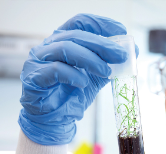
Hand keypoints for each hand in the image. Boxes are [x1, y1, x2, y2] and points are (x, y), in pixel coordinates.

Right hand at [18, 14, 137, 144]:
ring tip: (106, 72)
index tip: (121, 32)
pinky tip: (83, 83)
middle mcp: (49, 46)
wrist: (56, 120)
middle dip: (102, 44)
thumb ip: (111, 63)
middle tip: (121, 55)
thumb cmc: (73, 94)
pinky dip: (73, 75)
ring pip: (65, 48)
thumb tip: (132, 51)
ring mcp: (38, 60)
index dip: (102, 24)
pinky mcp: (33, 77)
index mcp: (64, 41)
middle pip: (76, 35)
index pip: (81, 22)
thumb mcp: (96, 76)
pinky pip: (54, 70)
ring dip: (90, 59)